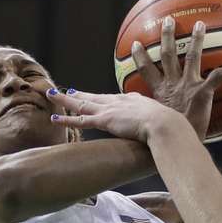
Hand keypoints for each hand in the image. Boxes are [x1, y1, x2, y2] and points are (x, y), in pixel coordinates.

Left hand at [49, 89, 181, 143]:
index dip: (101, 98)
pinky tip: (55, 118)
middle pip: (94, 97)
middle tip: (67, 91)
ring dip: (65, 100)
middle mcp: (119, 101)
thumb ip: (159, 124)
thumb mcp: (164, 121)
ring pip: (82, 104)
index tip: (93, 96)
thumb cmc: (170, 126)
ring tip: (52, 95)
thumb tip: (165, 131)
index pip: (112, 98)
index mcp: (133, 100)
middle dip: (79, 94)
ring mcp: (110, 110)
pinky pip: (81, 120)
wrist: (166, 125)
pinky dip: (67, 118)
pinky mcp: (105, 121)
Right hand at [131, 15, 221, 138]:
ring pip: (191, 57)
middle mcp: (172, 84)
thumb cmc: (169, 137)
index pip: (146, 70)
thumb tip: (145, 115)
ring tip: (200, 24)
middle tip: (168, 20)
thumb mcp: (156, 123)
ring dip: (196, 40)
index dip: (140, 56)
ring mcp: (188, 86)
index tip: (135, 43)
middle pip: (167, 55)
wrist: (176, 142)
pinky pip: (217, 77)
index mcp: (160, 92)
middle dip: (167, 37)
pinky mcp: (202, 92)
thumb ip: (153, 114)